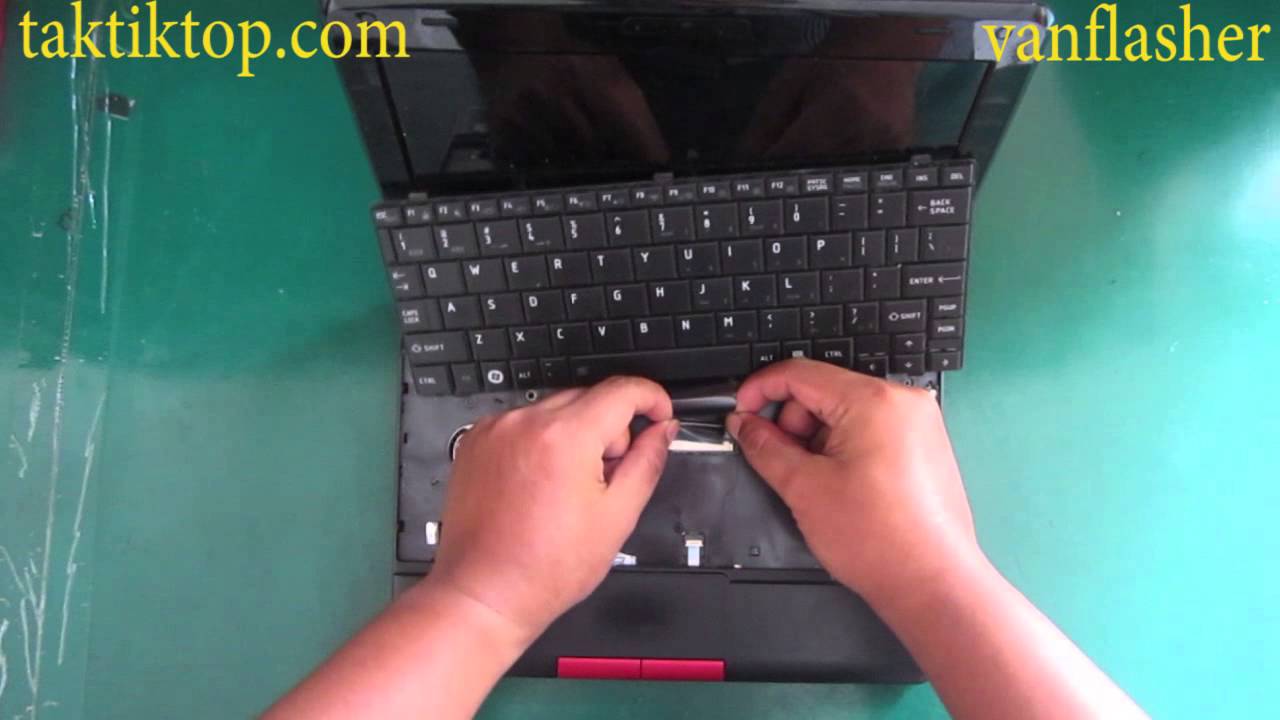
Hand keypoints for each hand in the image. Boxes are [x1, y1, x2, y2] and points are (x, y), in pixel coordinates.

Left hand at [428, 377, 676, 644]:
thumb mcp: (616, 517)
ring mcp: (495, 429)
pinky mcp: (476, 441)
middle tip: (607, 477)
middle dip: (610, 429)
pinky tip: (540, 484)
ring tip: (567, 488)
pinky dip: (541, 441)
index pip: (622, 390)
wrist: (484, 593)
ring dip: (574, 434)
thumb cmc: (545, 568)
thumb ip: (646, 462)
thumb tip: (663, 430)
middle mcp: (525, 423)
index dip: (652, 399)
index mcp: (564, 438)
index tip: (660, 414)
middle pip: (589, 398)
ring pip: (556, 409)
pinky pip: (523, 423)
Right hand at [728, 359, 978, 604]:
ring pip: (844, 413)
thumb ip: (765, 447)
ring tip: (820, 486)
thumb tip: (743, 424)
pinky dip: (844, 450)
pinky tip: (842, 487)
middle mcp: (902, 401)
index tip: (740, 413)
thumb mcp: (804, 488)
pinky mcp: (923, 446)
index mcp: (874, 400)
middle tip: (786, 466)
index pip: (801, 373)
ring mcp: (918, 423)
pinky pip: (869, 430)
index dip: (760, 391)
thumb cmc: (879, 540)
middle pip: (823, 392)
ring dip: (818, 441)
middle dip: (793, 425)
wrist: (931, 584)